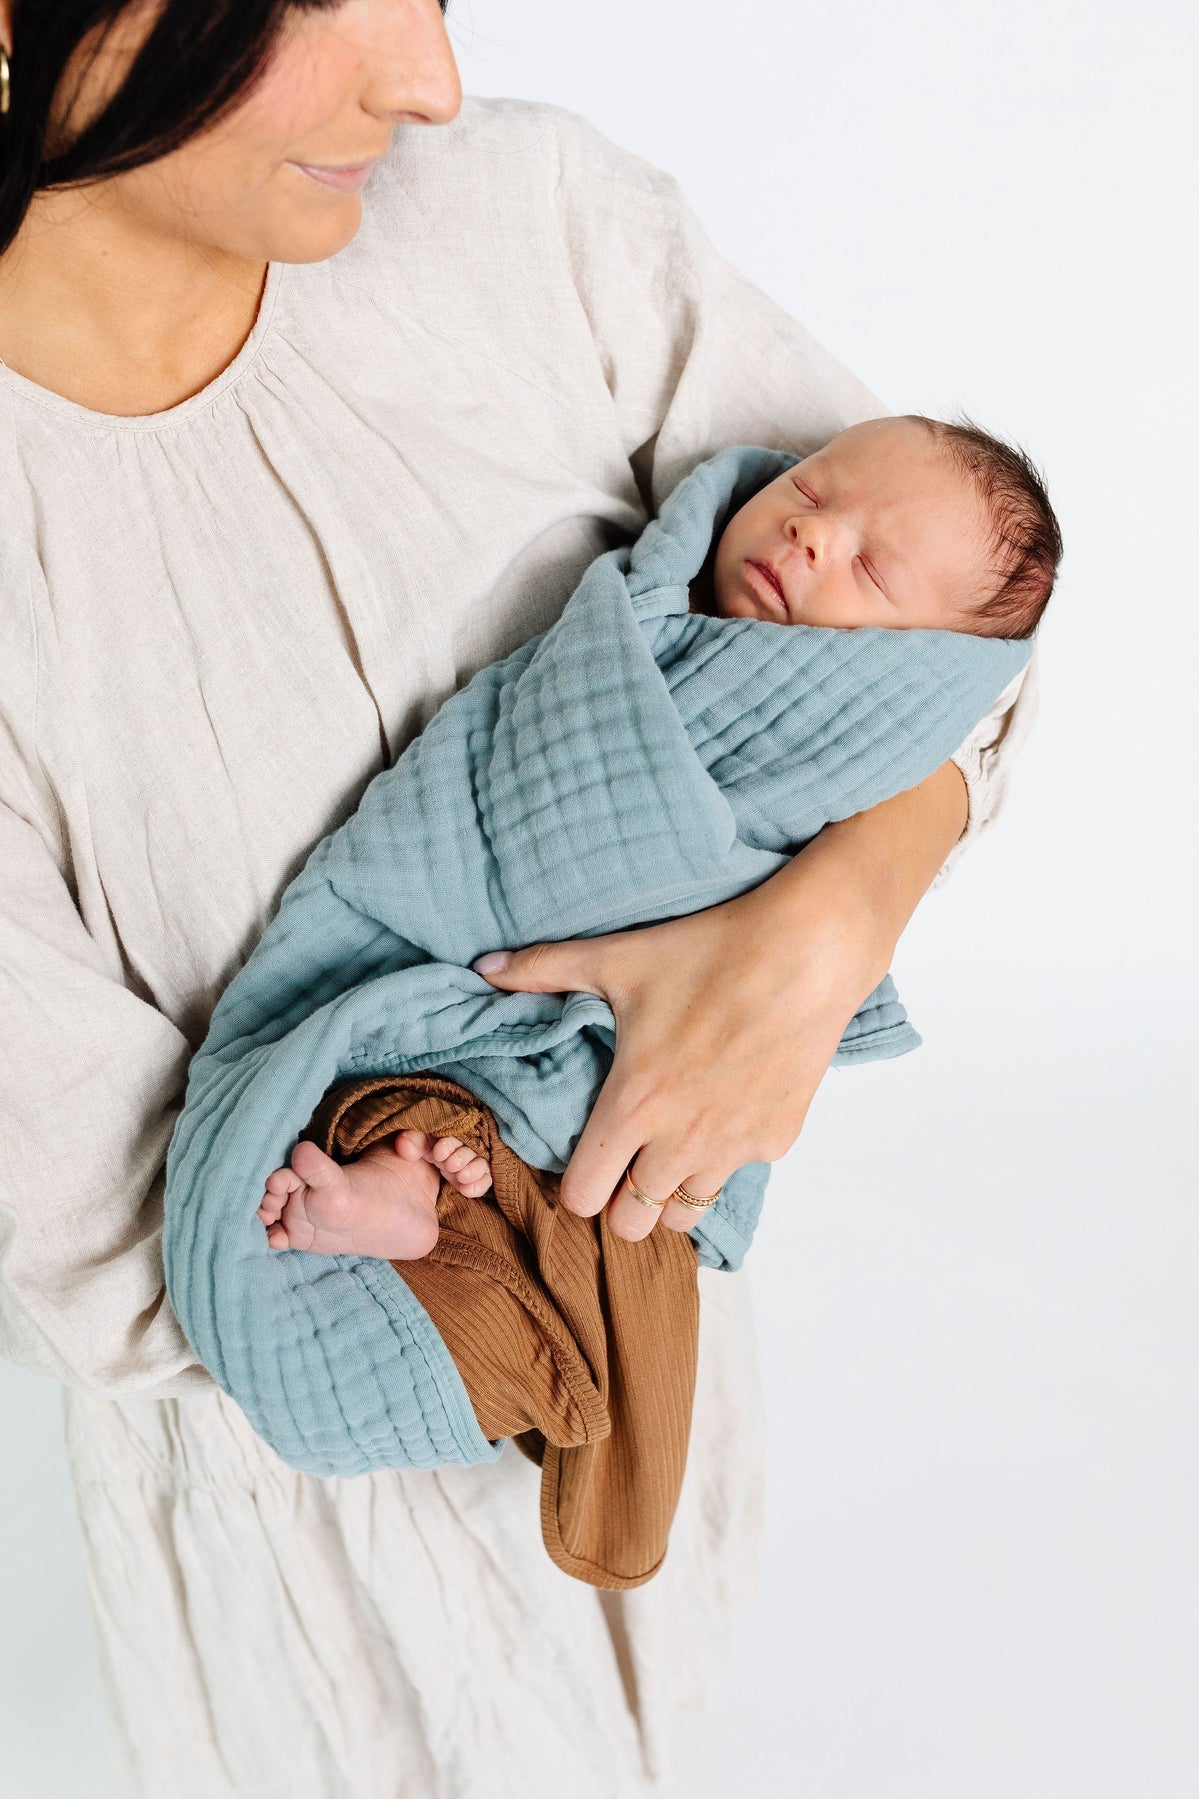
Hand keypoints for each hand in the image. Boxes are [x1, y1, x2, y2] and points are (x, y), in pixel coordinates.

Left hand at [472, 876, 879, 1241]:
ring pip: (685, 1214)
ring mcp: (733, 1147)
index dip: (576, 1185)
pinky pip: (737, 1173)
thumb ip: (545, 969)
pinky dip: (724, 1158)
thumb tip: (484, 966)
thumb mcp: (619, 958)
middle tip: (623, 1161)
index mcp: (633, 1105)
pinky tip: (723, 1111)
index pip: (584, 1197)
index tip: (582, 1161)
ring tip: (669, 1147)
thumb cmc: (710, 953)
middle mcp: (681, 1141)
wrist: (806, 953)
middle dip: (620, 1201)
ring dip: (669, 1191)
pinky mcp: (776, 1140)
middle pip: (631, 1223)